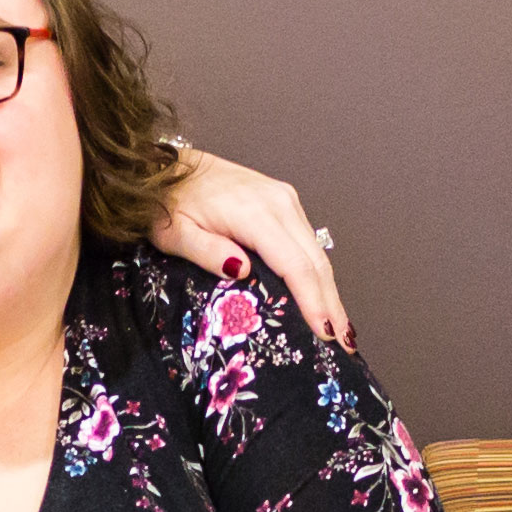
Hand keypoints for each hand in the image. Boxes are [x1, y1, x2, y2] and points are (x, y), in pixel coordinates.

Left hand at [154, 147, 354, 347]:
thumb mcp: (174, 233)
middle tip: (343, 344)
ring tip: (340, 329)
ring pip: (317, 253)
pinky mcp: (285, 204)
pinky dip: (319, 274)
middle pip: (316, 262)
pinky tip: (323, 297)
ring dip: (330, 292)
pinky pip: (308, 244)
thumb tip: (241, 270)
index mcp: (254, 212)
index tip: (324, 332)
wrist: (169, 168)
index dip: (312, 301)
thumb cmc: (168, 202)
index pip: (294, 265)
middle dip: (332, 304)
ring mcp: (285, 201)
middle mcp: (279, 203)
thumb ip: (206, 252)